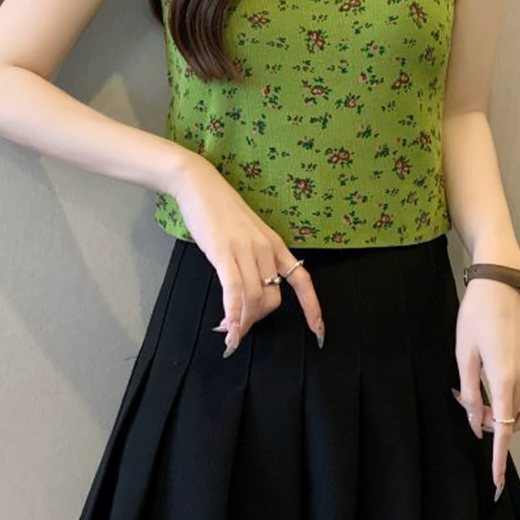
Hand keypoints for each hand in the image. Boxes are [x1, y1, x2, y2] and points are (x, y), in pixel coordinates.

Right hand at [171, 153, 324, 355]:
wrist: (200, 185)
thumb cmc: (221, 211)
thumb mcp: (247, 235)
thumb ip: (253, 260)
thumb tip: (249, 293)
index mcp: (275, 245)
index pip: (303, 280)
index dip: (312, 308)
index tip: (319, 332)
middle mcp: (266, 249)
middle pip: (272, 298)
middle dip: (257, 319)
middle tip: (240, 327)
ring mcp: (246, 250)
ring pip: (254, 298)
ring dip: (243, 322)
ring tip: (230, 333)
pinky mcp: (224, 252)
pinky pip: (235, 290)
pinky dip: (234, 313)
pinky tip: (229, 329)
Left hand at [452, 278, 519, 499]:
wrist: (500, 282)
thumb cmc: (476, 314)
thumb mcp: (463, 352)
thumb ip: (469, 391)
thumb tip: (475, 422)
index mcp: (503, 378)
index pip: (501, 427)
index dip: (498, 455)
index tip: (495, 478)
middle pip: (511, 419)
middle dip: (492, 425)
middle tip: (468, 408)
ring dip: (512, 420)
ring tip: (486, 409)